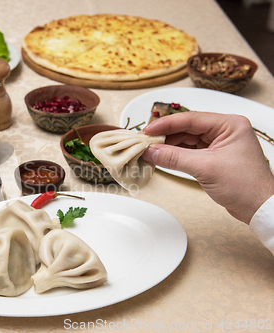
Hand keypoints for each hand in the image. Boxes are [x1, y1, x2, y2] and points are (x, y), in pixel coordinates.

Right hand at [142, 111, 273, 222]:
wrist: (259, 208)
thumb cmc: (245, 186)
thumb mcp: (205, 168)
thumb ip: (174, 157)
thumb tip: (151, 151)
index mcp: (229, 124)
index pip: (191, 119)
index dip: (166, 124)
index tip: (147, 130)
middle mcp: (225, 130)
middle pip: (187, 128)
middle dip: (165, 135)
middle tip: (145, 142)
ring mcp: (220, 144)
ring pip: (187, 139)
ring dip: (169, 145)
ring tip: (150, 150)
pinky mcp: (215, 157)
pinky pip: (190, 151)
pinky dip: (176, 154)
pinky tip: (163, 157)